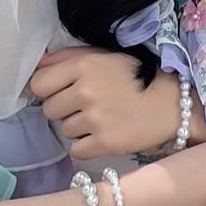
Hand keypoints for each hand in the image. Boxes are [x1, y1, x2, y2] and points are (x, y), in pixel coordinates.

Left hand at [29, 45, 182, 158]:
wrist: (170, 103)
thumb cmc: (134, 76)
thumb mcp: (102, 55)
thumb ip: (65, 58)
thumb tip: (35, 66)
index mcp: (83, 65)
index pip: (38, 83)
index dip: (48, 89)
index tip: (62, 92)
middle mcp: (85, 91)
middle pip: (49, 110)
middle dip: (63, 109)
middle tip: (86, 106)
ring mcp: (94, 119)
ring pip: (64, 130)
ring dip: (78, 128)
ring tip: (101, 119)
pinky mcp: (104, 143)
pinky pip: (76, 150)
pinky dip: (87, 146)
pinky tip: (103, 135)